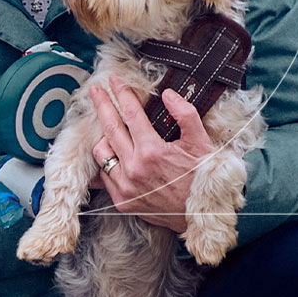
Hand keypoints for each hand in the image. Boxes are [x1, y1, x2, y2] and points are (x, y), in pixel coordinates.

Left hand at [88, 81, 213, 232]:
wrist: (202, 215)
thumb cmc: (202, 178)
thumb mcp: (201, 142)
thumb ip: (185, 114)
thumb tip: (168, 94)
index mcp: (152, 151)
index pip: (130, 114)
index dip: (121, 93)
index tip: (114, 81)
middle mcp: (134, 168)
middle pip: (109, 128)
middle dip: (101, 104)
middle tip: (95, 90)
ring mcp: (125, 186)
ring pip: (101, 153)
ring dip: (103, 136)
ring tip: (108, 127)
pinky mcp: (122, 201)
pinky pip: (103, 176)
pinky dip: (105, 162)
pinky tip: (109, 153)